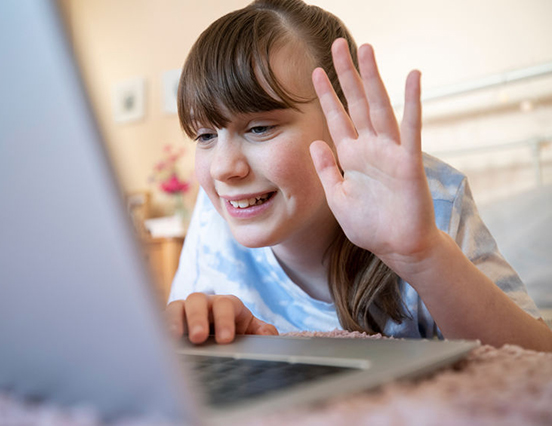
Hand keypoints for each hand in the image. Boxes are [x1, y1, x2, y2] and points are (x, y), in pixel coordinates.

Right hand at [165, 293, 277, 343]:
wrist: (226, 340)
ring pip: (176, 307)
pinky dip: (159, 328)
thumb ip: (264, 332)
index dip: (225, 320)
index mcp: (227, 304)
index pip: (225, 305)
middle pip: (197, 300)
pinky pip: (161, 320)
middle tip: (199, 338)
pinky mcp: (171, 323)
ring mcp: (185, 312)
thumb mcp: (255, 332)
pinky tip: (160, 341)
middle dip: (197, 318)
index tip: (226, 339)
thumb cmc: (240, 333)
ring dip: (173, 320)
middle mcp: (204, 304)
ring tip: (173, 338)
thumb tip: (266, 334)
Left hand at [310, 38, 440, 270]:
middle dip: (347, 75)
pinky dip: (411, 103)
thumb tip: (314, 142)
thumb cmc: (369, 225)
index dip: (326, 95)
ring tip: (365, 49)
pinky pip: (410, 129)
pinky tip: (411, 78)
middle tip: (337, 46)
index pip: (336, 118)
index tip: (314, 72)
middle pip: (356, 104)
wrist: (396, 248)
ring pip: (379, 108)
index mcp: (351, 157)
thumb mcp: (337, 197)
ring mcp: (389, 152)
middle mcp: (369, 148)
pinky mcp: (408, 162)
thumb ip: (325, 170)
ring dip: (373, 79)